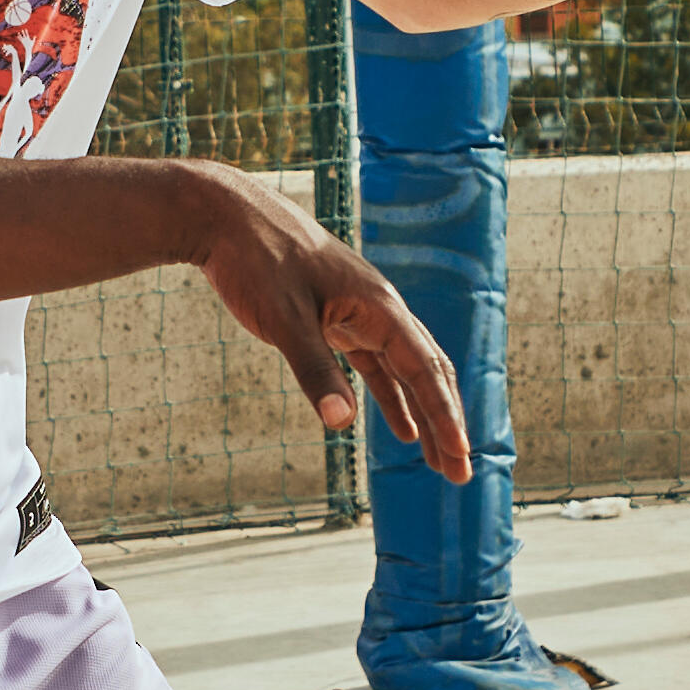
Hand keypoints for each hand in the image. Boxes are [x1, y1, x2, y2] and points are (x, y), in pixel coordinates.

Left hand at [184, 169, 471, 480]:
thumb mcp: (284, 320)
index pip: (426, 371)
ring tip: (439, 461)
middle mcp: (380, 309)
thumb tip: (342, 424)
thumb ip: (316, 371)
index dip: (446, 417)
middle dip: (446, 423)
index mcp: (379, 306)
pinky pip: (377, 365)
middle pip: (428, 373)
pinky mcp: (336, 319)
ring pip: (405, 372)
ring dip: (424, 415)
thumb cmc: (256, 261)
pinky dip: (392, 397)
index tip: (461, 457)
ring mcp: (360, 314)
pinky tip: (402, 429)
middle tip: (460, 473)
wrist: (227, 216)